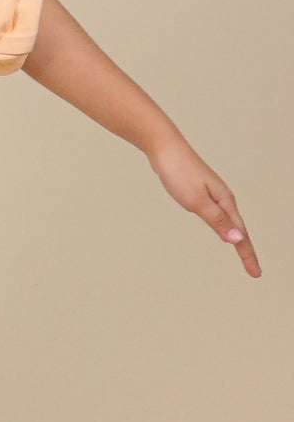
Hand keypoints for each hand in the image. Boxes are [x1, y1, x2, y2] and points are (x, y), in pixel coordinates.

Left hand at [146, 128, 260, 276]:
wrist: (164, 148)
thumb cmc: (179, 172)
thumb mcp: (197, 201)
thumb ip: (217, 221)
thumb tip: (238, 239)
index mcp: (225, 202)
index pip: (240, 235)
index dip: (248, 256)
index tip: (256, 274)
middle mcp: (223, 198)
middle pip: (239, 229)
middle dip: (246, 251)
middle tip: (254, 271)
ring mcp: (213, 193)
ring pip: (230, 221)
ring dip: (238, 238)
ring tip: (243, 252)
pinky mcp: (202, 190)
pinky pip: (218, 213)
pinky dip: (225, 226)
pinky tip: (222, 227)